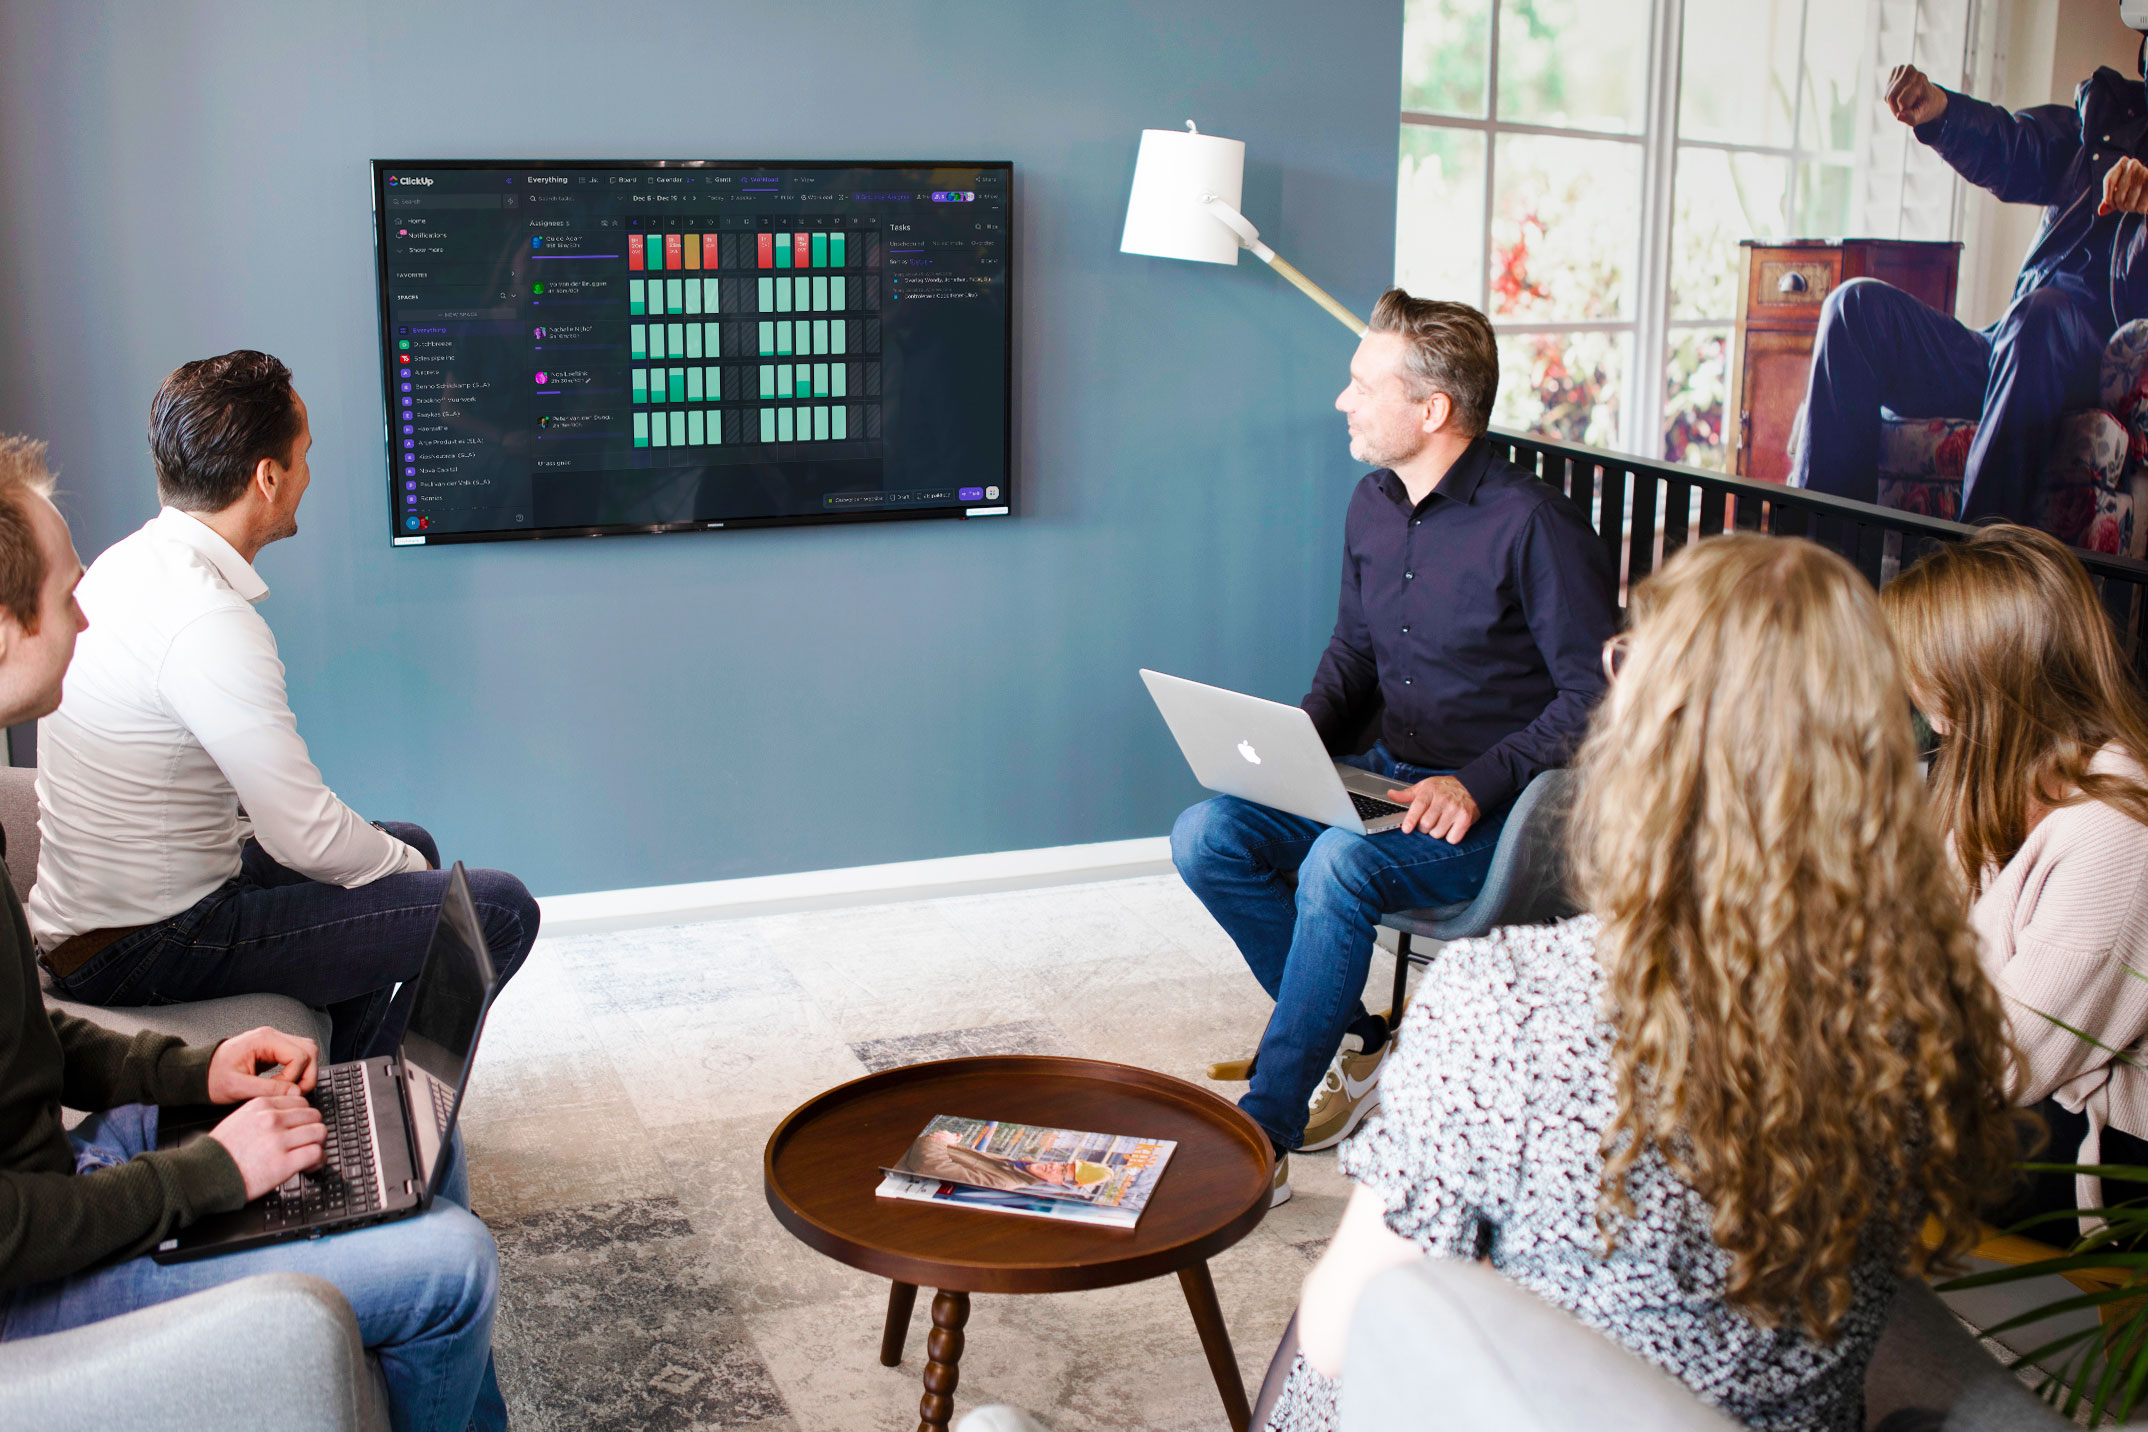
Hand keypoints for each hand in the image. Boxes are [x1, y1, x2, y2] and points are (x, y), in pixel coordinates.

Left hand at [205, 1026, 317, 1102]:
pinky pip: (296, 1057)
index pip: (299, 1055)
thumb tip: (295, 1093)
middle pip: (309, 1050)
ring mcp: (273, 1042)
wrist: (197, 1073)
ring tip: (290, 1088)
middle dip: (307, 1074)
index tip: (281, 1092)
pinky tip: (284, 1083)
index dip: (295, 1077)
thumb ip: (268, 1089)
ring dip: (304, 1072)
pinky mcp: (273, 1050)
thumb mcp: (237, 1087)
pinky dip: (296, 1071)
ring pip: (307, 1052)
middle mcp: (272, 1036)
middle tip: (294, 1092)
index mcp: (264, 1040)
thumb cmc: (211, 1077)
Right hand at [207, 1094, 325, 1199]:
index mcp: (261, 1106)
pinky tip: (309, 1167)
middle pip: (313, 1115)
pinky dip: (317, 1161)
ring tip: (310, 1156)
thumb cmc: (219, 1152)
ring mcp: (278, 1140)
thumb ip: (262, 1114)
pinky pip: (315, 1154)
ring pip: (319, 1132)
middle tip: (307, 1143)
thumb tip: (287, 1116)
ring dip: (318, 1145)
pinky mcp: (283, 1163)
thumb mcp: (238, 1120)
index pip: (301, 1101)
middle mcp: (272, 1119)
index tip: (302, 1127)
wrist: (204, 1175)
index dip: (304, 1116)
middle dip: (313, 1130)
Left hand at [1386, 774, 1478, 842]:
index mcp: (1431, 790)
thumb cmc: (1444, 788)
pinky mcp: (1466, 819)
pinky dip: (1450, 837)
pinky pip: (1452, 838)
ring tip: (1439, 823)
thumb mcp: (1425, 786)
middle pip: (1426, 824)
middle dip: (1423, 828)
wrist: (1471, 786)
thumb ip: (1407, 794)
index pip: (1419, 806)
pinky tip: (1450, 828)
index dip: (1411, 819)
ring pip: (1438, 833)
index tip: (1406, 829)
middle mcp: (1444, 799)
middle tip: (1428, 822)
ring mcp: (1455, 809)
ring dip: (1436, 833)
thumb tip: (1390, 794)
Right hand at [1884, 64, 1946, 126]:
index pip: (1901, 101)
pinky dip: (1891, 96)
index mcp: (1920, 80)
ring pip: (1887, 95)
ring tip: (1906, 101)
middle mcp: (1911, 70)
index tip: (1912, 111)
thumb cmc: (1926, 107)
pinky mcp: (1897, 70)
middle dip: (1896, 108)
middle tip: (1907, 108)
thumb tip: (1899, 116)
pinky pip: (1886, 90)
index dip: (1903, 110)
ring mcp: (1903, 68)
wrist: (1931, 96)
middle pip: (1891, 98)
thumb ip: (1911, 118)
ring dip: (1893, 104)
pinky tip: (1902, 94)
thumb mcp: (1922, 115)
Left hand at [2103, 157, 2147, 216]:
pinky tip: (2142, 205)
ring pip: (2129, 202)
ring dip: (2130, 208)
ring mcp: (2144, 172)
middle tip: (2124, 207)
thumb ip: (2109, 202)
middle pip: (2118, 195)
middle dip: (2120, 206)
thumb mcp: (2118, 192)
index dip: (2108, 197)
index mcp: (2122, 163)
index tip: (2111, 205)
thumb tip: (2101, 211)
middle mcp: (2133, 164)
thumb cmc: (2132, 189)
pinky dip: (2140, 209)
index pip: (2109, 181)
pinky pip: (2142, 205)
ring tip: (2134, 205)